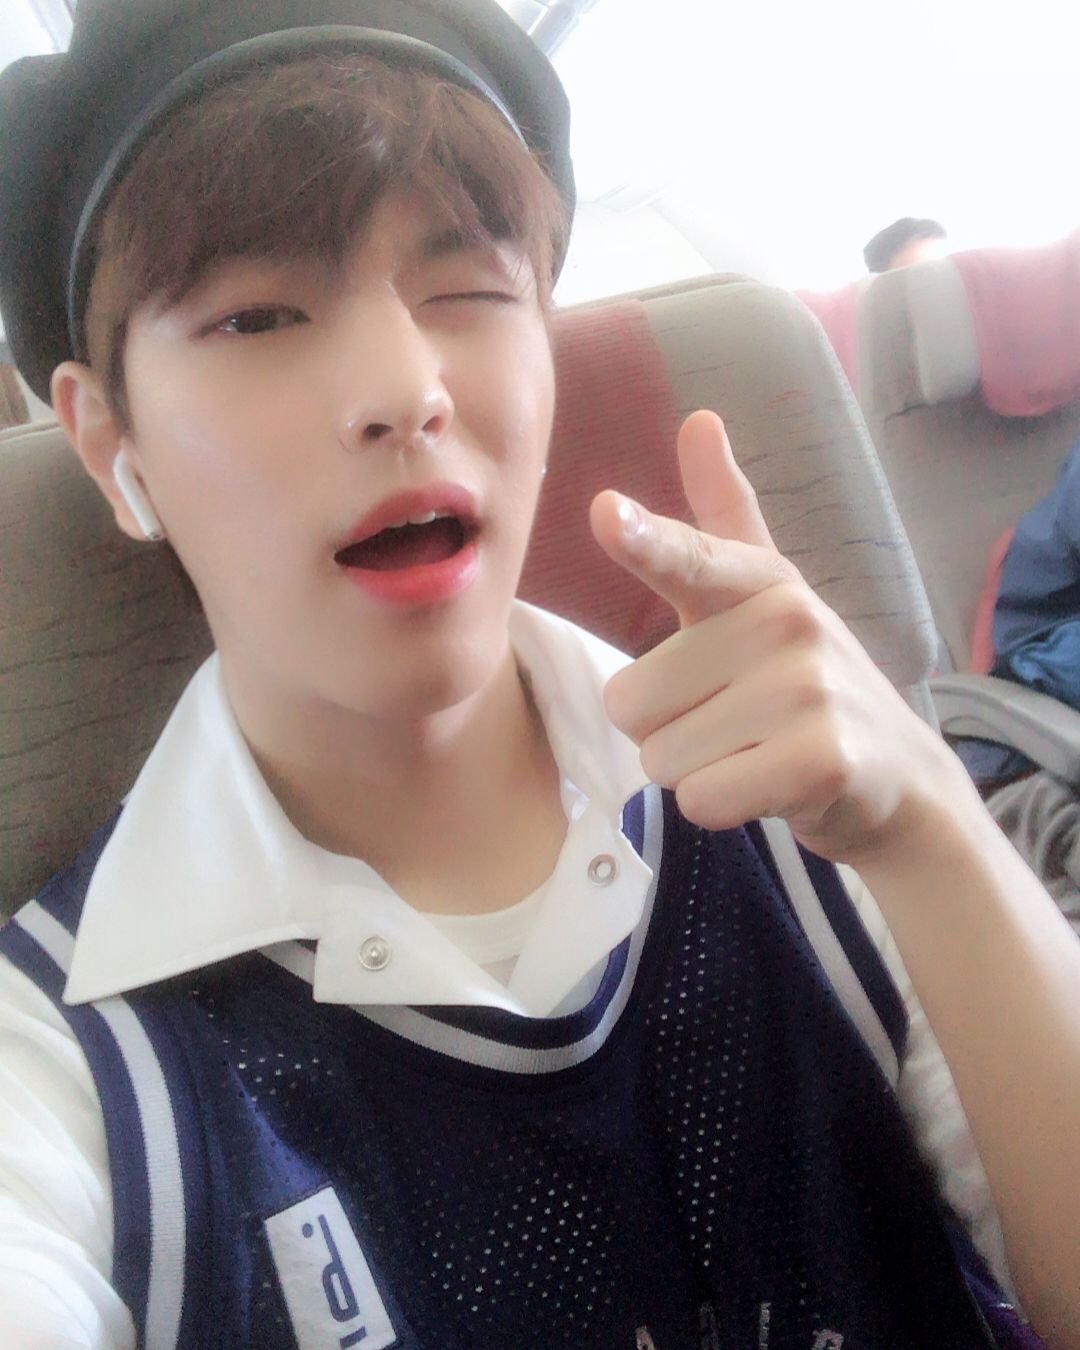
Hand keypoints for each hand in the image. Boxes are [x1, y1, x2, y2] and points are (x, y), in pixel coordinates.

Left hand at [589, 410, 951, 864]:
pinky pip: (703, 798)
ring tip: (753, 752)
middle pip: (632, 702)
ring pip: (662, 757)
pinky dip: (722, 806)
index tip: (605, 512)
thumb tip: (699, 418)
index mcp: (760, 583)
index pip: (689, 559)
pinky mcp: (821, 760)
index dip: (644, 539)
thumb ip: (723, 517)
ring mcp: (811, 691)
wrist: (896, 777)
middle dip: (666, 730)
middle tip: (732, 722)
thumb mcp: (764, 596)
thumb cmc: (804, 684)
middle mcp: (787, 623)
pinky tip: (769, 786)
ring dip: (694, 771)